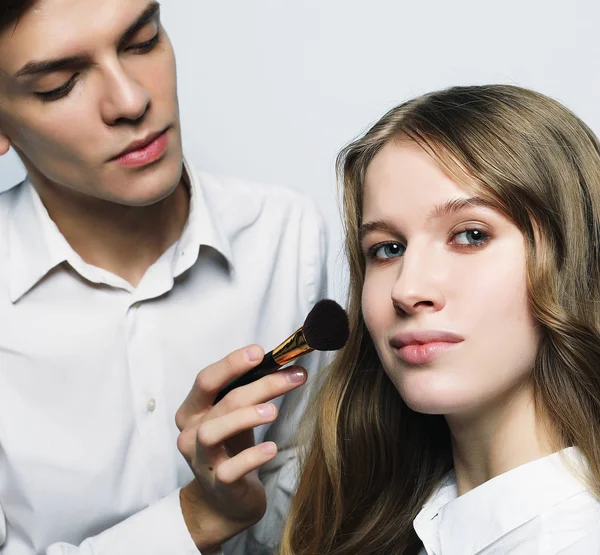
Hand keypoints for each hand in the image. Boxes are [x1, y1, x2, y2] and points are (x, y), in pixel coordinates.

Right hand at [175, 345, 306, 550]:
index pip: (206, 379)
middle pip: (223, 401)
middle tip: (292, 376)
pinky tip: (271, 448)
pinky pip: (230, 469)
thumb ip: (250, 391)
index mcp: (193, 409)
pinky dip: (252, 456)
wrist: (226, 500)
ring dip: (246, 417)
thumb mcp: (236, 416)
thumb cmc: (232, 447)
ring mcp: (200, 459)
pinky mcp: (217, 484)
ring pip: (214, 431)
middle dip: (260, 385)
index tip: (260, 352)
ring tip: (273, 411)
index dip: (231, 364)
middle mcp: (191, 432)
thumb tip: (285, 364)